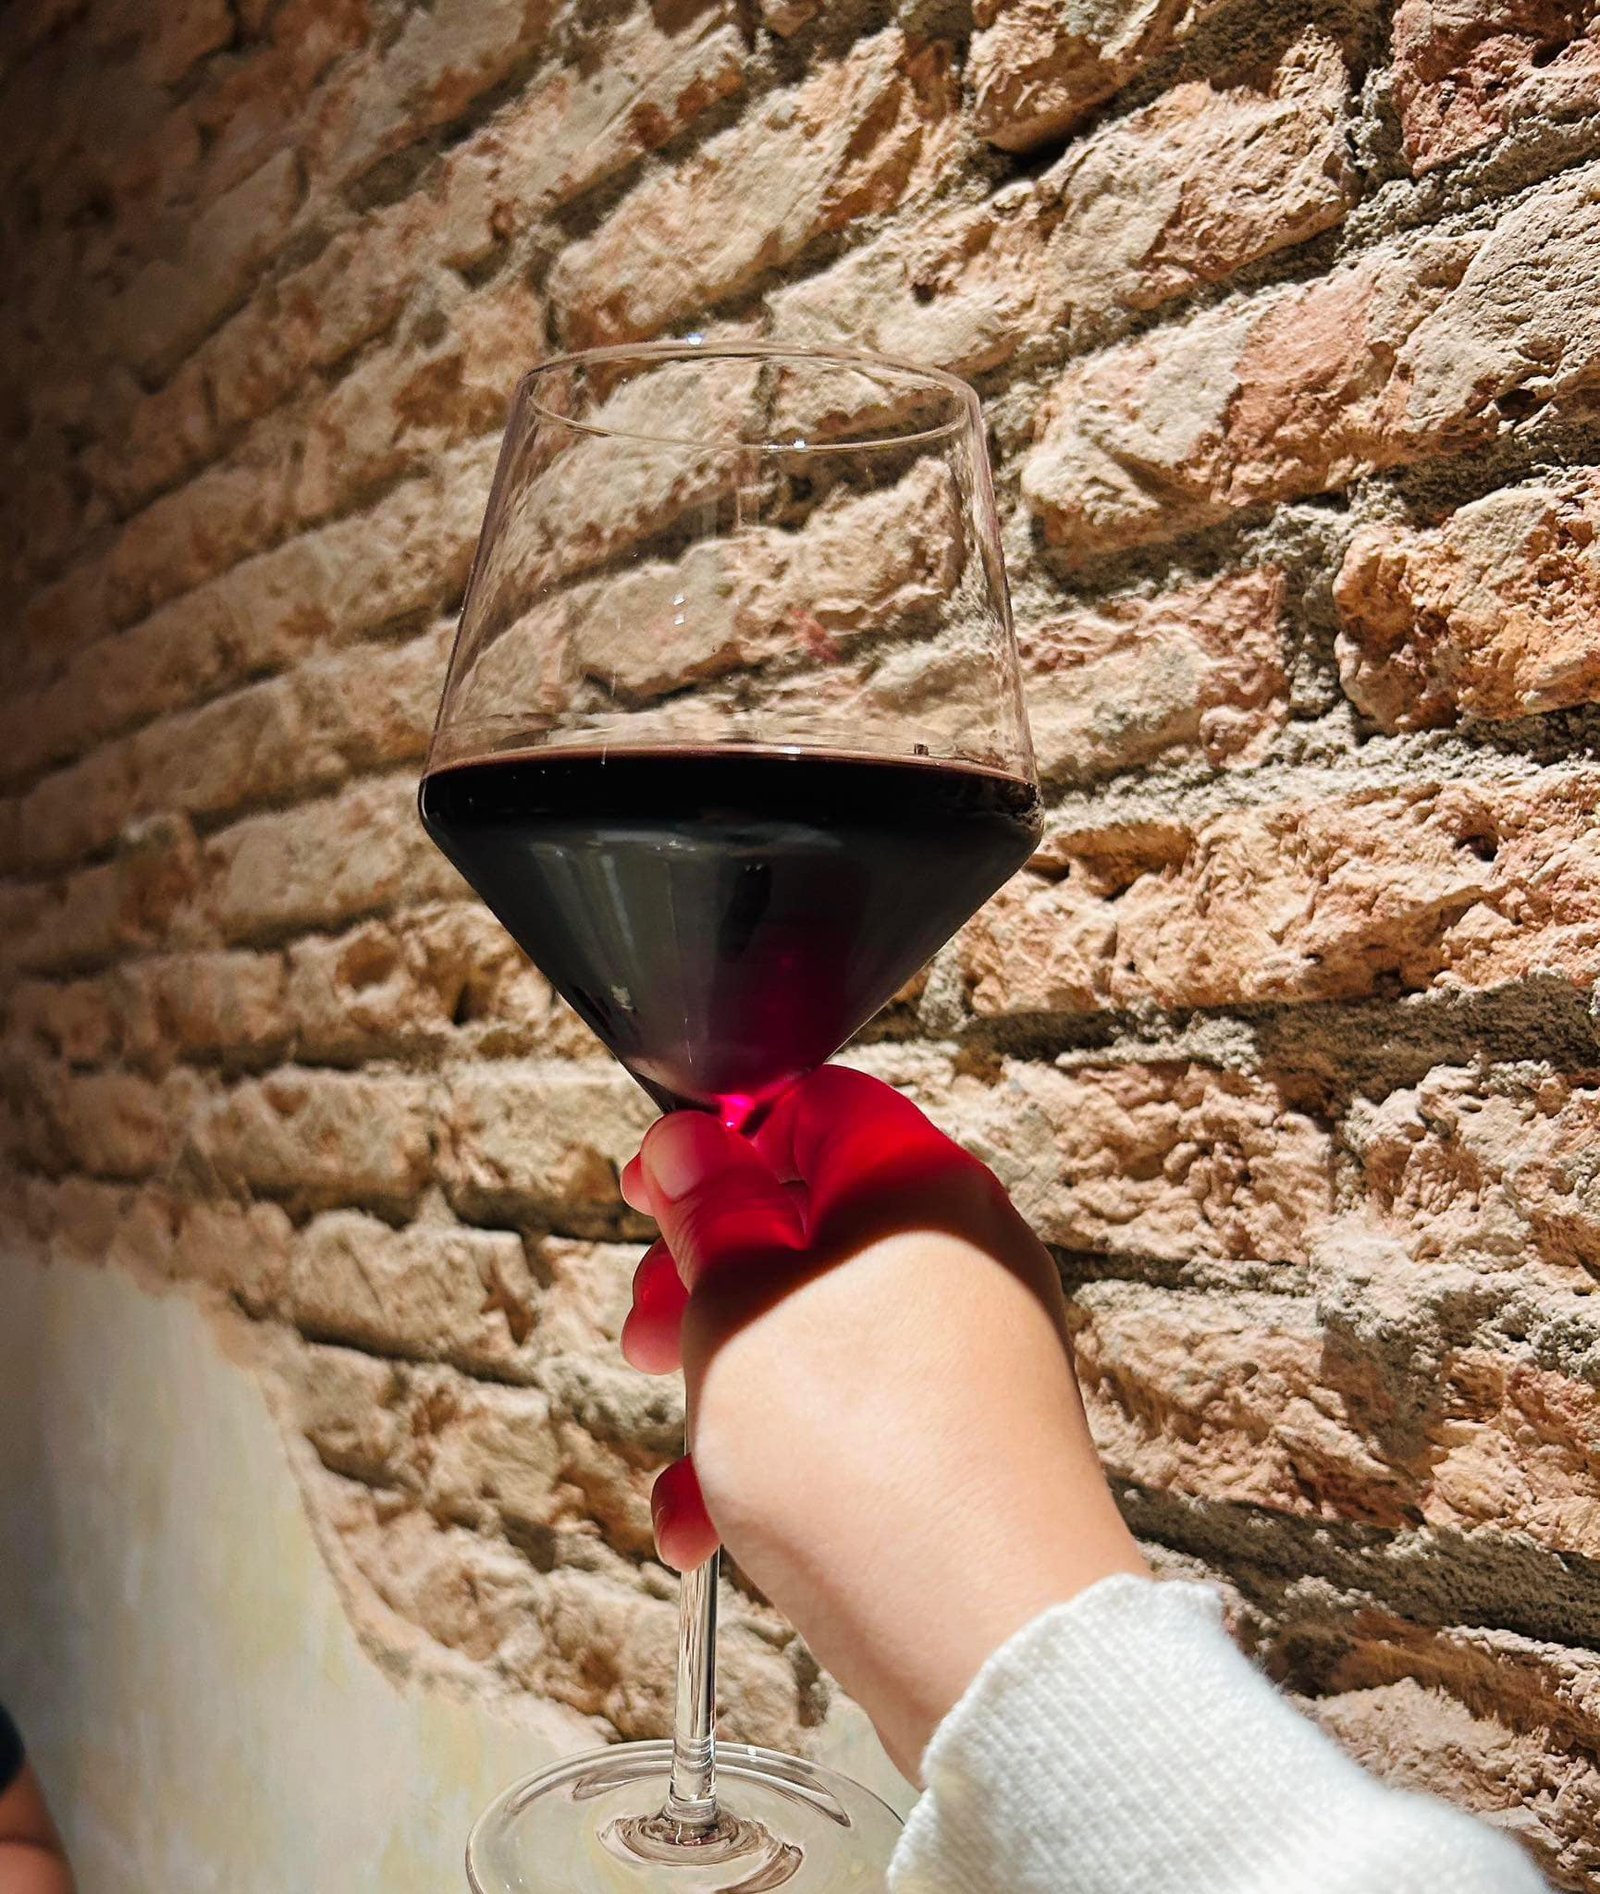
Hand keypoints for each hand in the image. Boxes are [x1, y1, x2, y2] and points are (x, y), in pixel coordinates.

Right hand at [619, 1066, 1148, 1778]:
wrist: (988, 1643)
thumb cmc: (860, 1460)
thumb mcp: (738, 1313)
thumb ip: (705, 1213)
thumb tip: (687, 1140)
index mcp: (919, 1185)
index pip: (811, 1107)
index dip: (714, 1141)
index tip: (645, 1198)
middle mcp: (964, 1254)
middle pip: (805, 1225)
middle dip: (704, 1285)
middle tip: (646, 1338)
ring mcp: (975, 1353)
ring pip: (817, 1334)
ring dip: (727, 1388)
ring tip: (680, 1464)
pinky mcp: (972, 1443)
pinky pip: (855, 1419)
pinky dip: (778, 1458)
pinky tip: (711, 1532)